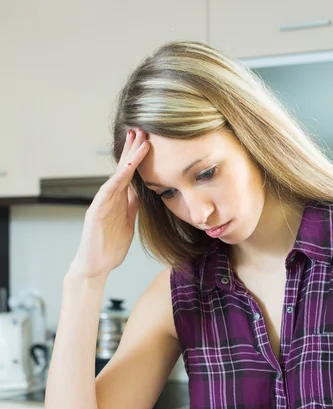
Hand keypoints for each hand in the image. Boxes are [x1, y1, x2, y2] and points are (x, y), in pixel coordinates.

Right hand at [69, 129, 150, 278]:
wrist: (96, 266)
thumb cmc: (110, 246)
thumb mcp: (128, 222)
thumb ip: (132, 206)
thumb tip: (141, 191)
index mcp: (119, 200)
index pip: (130, 174)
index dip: (139, 158)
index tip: (148, 141)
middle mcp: (110, 198)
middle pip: (123, 169)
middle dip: (133, 149)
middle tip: (142, 129)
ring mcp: (102, 203)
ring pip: (117, 176)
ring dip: (128, 158)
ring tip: (138, 141)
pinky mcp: (96, 212)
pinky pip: (108, 192)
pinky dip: (117, 179)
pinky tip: (126, 168)